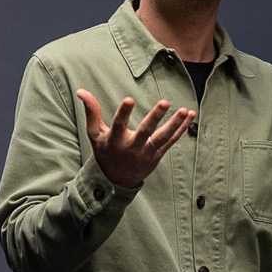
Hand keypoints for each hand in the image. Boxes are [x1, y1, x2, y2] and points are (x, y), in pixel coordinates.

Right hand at [77, 90, 195, 189]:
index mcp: (115, 141)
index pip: (119, 125)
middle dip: (155, 117)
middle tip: (165, 102)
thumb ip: (91, 111)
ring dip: (174, 124)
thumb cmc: (104, 151)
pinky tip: (190, 115)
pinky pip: (171, 141)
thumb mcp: (95, 133)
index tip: (129, 99)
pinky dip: (181, 129)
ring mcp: (146, 153)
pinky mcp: (157, 155)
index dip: (124, 112)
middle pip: (145, 132)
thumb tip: (81, 90)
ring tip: (184, 110)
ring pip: (162, 137)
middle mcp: (132, 148)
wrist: (116, 181)